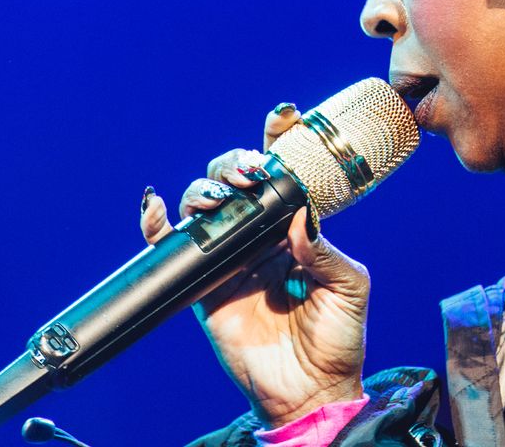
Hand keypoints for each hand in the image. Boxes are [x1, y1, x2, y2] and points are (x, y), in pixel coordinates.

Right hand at [139, 103, 368, 427]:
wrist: (310, 390)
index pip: (284, 173)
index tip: (283, 115)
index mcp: (297, 228)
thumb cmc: (338, 339)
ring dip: (204, 189)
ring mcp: (229, 257)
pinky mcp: (203, 284)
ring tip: (222, 198)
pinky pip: (172, 247)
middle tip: (251, 172)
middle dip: (236, 162)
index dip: (278, 141)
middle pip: (235, 180)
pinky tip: (154, 209)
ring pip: (203, 204)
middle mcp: (260, 236)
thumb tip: (297, 217)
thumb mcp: (349, 288)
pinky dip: (155, 224)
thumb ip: (325, 251)